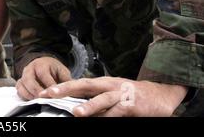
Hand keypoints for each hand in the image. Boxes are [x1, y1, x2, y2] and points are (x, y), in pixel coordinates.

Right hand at [16, 56, 71, 99]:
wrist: (45, 66)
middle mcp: (30, 68)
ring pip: (22, 86)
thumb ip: (65, 81)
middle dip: (37, 91)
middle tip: (45, 99)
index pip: (43, 75)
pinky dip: (25, 96)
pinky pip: (19, 91)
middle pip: (29, 80)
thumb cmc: (54, 70)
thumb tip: (71, 91)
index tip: (54, 94)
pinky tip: (33, 100)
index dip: (48, 85)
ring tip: (40, 101)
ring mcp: (23, 76)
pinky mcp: (20, 83)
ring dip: (31, 95)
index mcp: (41, 64)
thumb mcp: (62, 72)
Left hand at [39, 77, 187, 116]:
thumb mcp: (110, 94)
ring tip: (76, 112)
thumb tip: (72, 107)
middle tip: (50, 93)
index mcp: (102, 82)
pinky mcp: (132, 105)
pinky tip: (101, 120)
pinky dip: (110, 116)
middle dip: (66, 89)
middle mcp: (109, 85)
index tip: (43, 92)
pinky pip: (118, 112)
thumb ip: (93, 99)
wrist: (160, 94)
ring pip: (102, 99)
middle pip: (85, 85)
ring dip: (89, 106)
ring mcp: (121, 95)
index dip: (61, 87)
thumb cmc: (130, 95)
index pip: (77, 83)